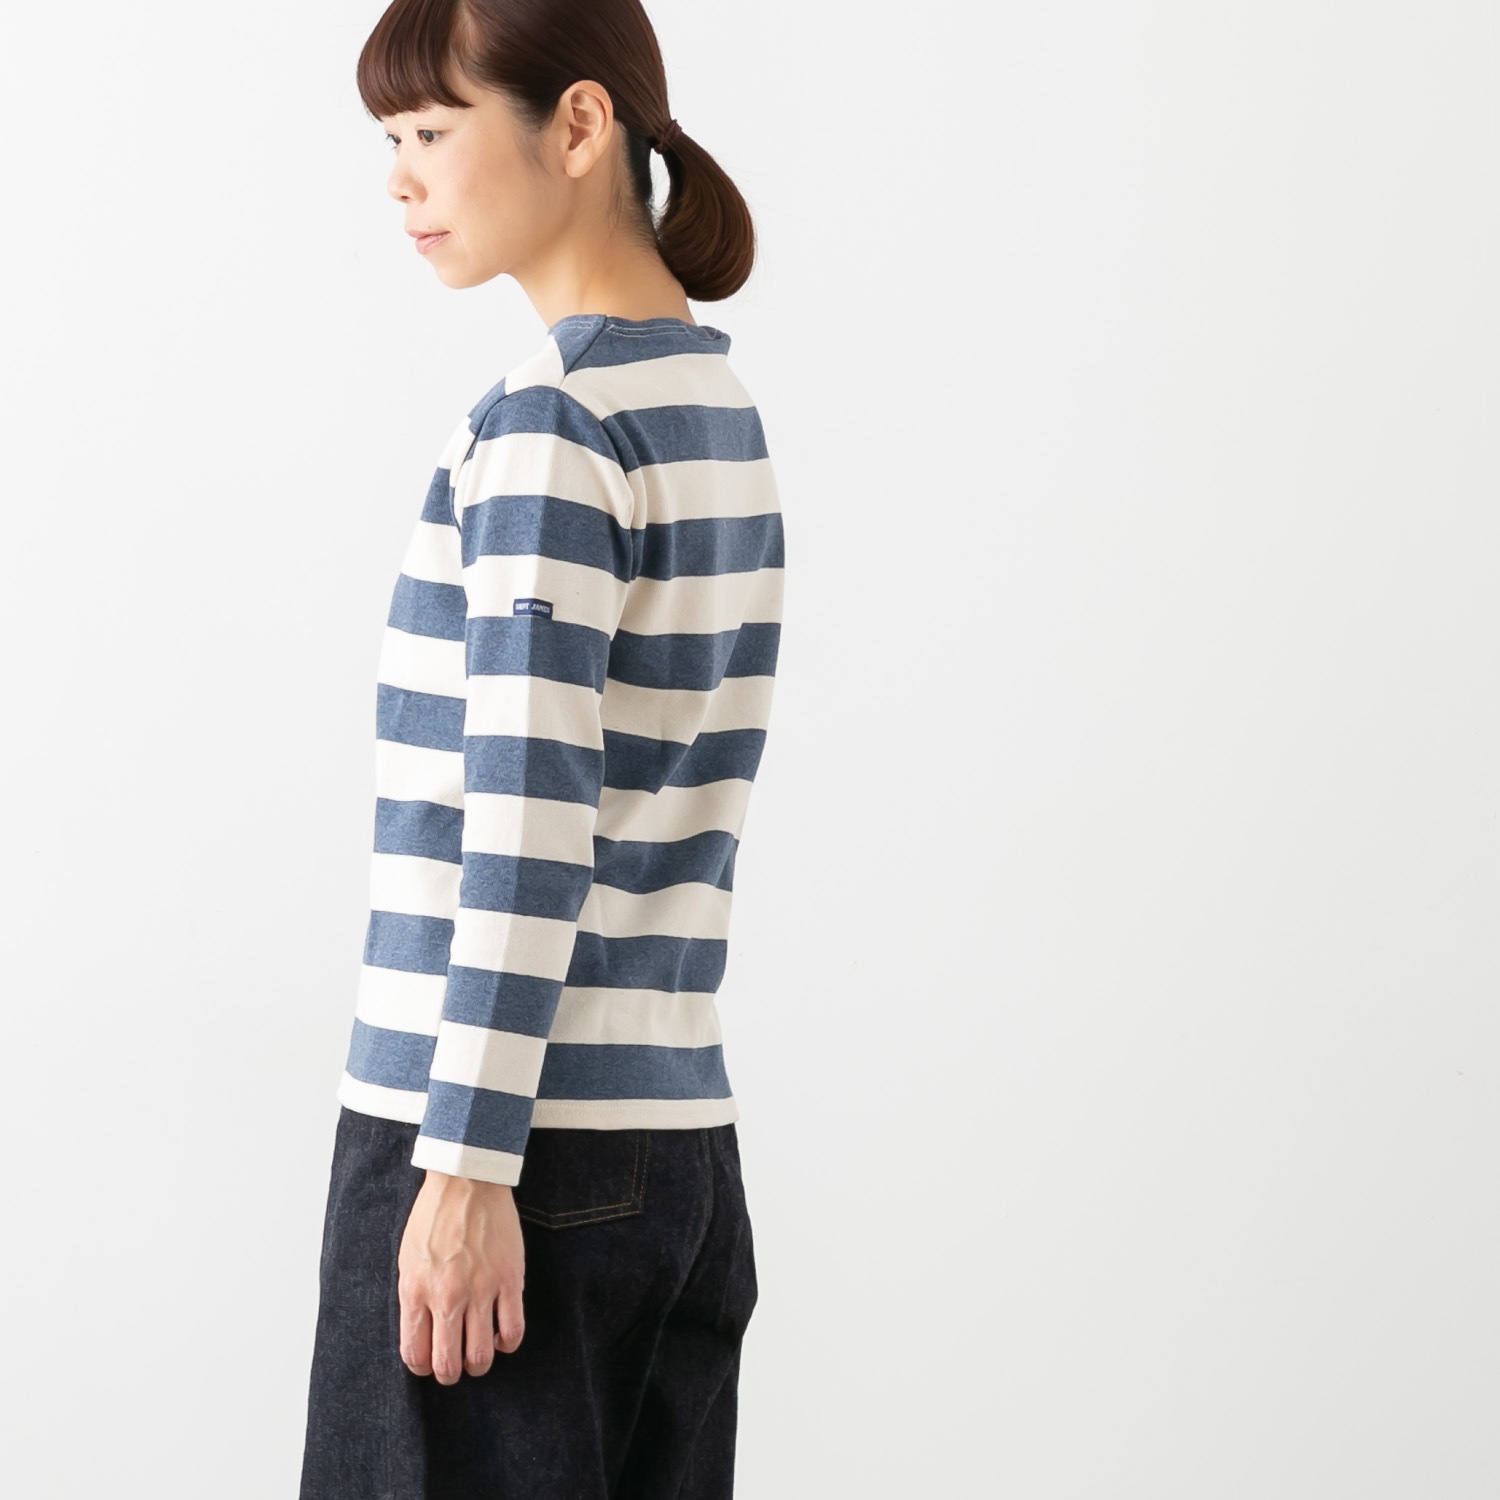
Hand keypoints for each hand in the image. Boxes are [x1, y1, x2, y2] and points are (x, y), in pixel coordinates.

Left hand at [397, 1170, 526, 1382]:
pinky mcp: (509, 1280)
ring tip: (479, 1354)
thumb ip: (413, 1298)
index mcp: (416, 1292)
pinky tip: (501, 1337)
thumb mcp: (408, 1259)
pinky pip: (512, 1331)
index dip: (423, 1367)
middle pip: (447, 1364)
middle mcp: (447, 1298)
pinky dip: (507, 1344)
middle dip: (450, 1373)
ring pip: (481, 1356)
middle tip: (455, 1365)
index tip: (429, 1362)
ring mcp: (481, 1290)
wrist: (466, 1181)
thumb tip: (421, 1333)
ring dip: (478, 1364)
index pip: (415, 1355)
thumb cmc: (433, 1217)